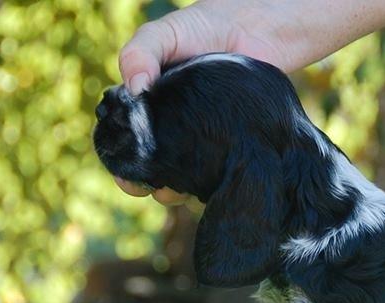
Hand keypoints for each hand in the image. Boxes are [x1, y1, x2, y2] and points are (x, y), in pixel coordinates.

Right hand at [111, 0, 384, 203]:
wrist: (259, 30)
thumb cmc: (205, 28)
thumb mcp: (164, 34)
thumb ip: (140, 53)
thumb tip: (133, 89)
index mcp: (151, 110)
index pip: (129, 146)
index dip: (125, 167)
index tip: (130, 179)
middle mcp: (175, 130)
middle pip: (156, 171)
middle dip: (152, 187)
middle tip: (160, 189)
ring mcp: (205, 141)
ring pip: (188, 180)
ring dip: (182, 193)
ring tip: (185, 191)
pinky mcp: (233, 146)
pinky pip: (221, 173)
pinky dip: (215, 184)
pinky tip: (215, 183)